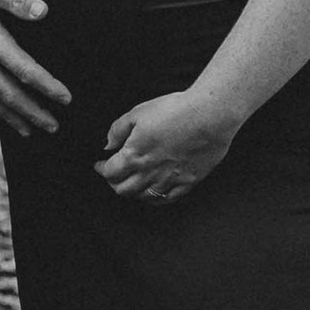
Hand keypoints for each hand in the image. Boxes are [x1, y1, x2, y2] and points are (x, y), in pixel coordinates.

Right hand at [0, 0, 69, 137]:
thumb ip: (16, 0)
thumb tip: (43, 11)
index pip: (24, 69)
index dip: (46, 86)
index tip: (65, 99)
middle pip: (10, 94)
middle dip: (33, 113)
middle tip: (53, 128)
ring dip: (13, 116)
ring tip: (29, 131)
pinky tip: (0, 110)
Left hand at [95, 88, 237, 202]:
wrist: (208, 116)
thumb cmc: (174, 110)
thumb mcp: (138, 113)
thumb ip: (118, 130)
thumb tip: (108, 145)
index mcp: (134, 156)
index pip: (110, 173)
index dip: (101, 170)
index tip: (100, 165)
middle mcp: (149, 173)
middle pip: (123, 190)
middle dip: (114, 183)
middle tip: (114, 176)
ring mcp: (169, 180)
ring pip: (143, 197)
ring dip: (133, 192)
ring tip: (132, 183)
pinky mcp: (187, 182)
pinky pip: (167, 199)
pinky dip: (155, 198)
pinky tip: (153, 191)